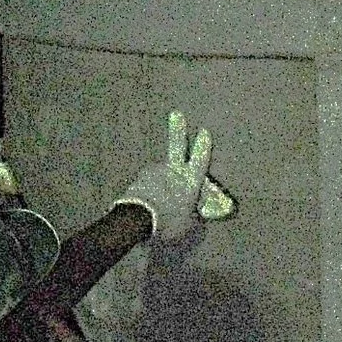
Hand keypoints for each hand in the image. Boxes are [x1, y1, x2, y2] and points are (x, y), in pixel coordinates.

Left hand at [113, 110, 229, 243]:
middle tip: (176, 114)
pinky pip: (147, 184)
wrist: (137, 219)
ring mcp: (153, 173)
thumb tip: (197, 214)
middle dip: (177, 130)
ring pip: (159, 174)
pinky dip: (148, 190)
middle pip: (177, 147)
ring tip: (157, 203)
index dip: (203, 148)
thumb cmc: (169, 223)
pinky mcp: (138, 179)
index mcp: (189, 183)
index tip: (204, 131)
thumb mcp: (188, 226)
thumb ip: (193, 217)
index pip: (199, 162)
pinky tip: (147, 204)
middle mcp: (172, 172)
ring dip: (159, 182)